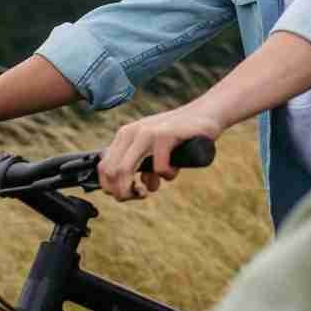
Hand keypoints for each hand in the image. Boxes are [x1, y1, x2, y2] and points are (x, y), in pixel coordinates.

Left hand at [97, 104, 224, 201]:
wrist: (206, 114)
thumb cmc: (179, 136)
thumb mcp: (153, 150)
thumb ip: (141, 166)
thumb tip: (134, 188)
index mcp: (124, 135)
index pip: (103, 167)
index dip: (111, 188)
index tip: (127, 195)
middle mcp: (131, 132)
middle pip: (111, 172)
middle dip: (123, 192)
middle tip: (140, 195)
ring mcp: (147, 132)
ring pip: (125, 170)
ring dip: (138, 189)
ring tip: (154, 187)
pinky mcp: (165, 135)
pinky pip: (159, 168)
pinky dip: (167, 176)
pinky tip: (174, 169)